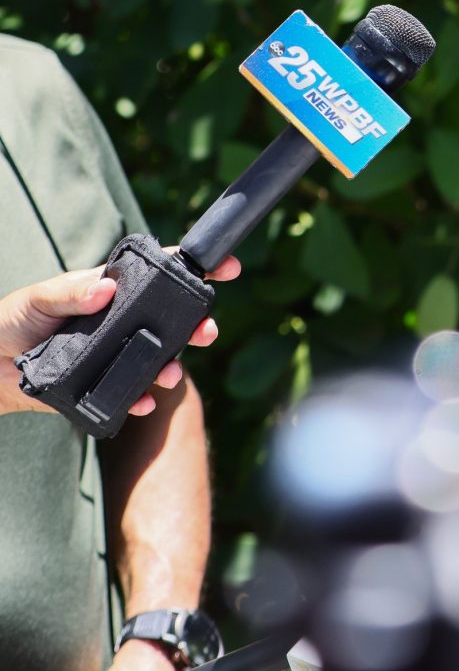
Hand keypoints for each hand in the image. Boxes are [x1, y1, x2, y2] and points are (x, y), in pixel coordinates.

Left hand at [0, 254, 234, 415]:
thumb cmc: (12, 321)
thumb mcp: (38, 299)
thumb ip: (71, 293)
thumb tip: (106, 287)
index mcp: (113, 290)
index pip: (160, 274)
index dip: (194, 268)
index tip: (226, 268)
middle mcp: (122, 321)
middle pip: (172, 319)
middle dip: (198, 324)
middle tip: (208, 332)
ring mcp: (116, 352)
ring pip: (158, 357)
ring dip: (173, 366)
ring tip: (171, 375)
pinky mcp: (103, 384)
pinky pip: (129, 392)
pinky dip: (140, 399)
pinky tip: (142, 401)